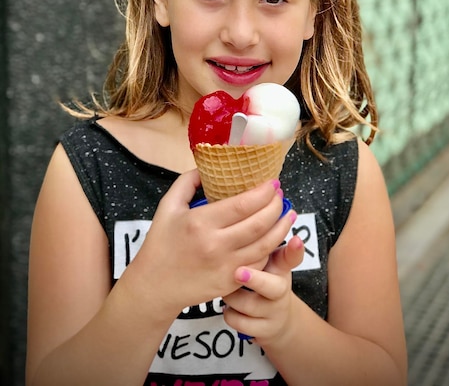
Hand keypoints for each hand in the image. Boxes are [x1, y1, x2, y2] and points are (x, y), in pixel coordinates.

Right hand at [123, 169, 294, 319]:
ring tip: (289, 213)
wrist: (154, 286)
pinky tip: (274, 237)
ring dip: (281, 228)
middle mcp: (216, 245)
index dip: (263, 192)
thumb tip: (207, 167)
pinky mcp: (230, 282)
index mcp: (201, 222)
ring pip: (265, 245)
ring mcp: (226, 266)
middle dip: (276, 206)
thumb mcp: (168, 206)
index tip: (272, 182)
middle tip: (281, 195)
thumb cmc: (160, 243)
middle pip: (259, 224)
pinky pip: (258, 263)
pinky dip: (270, 249)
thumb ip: (187, 182)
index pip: (243, 204)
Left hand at [222, 234, 303, 343]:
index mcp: (281, 266)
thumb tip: (253, 201)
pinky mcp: (261, 330)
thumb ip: (265, 235)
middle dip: (255, 279)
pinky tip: (227, 306)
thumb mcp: (271, 257)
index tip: (295, 239)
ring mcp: (271, 312)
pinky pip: (236, 321)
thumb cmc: (266, 276)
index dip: (294, 249)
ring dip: (231, 296)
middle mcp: (280, 289)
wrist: (277, 320)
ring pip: (245, 304)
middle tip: (240, 271)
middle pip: (271, 286)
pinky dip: (229, 314)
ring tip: (226, 286)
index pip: (291, 257)